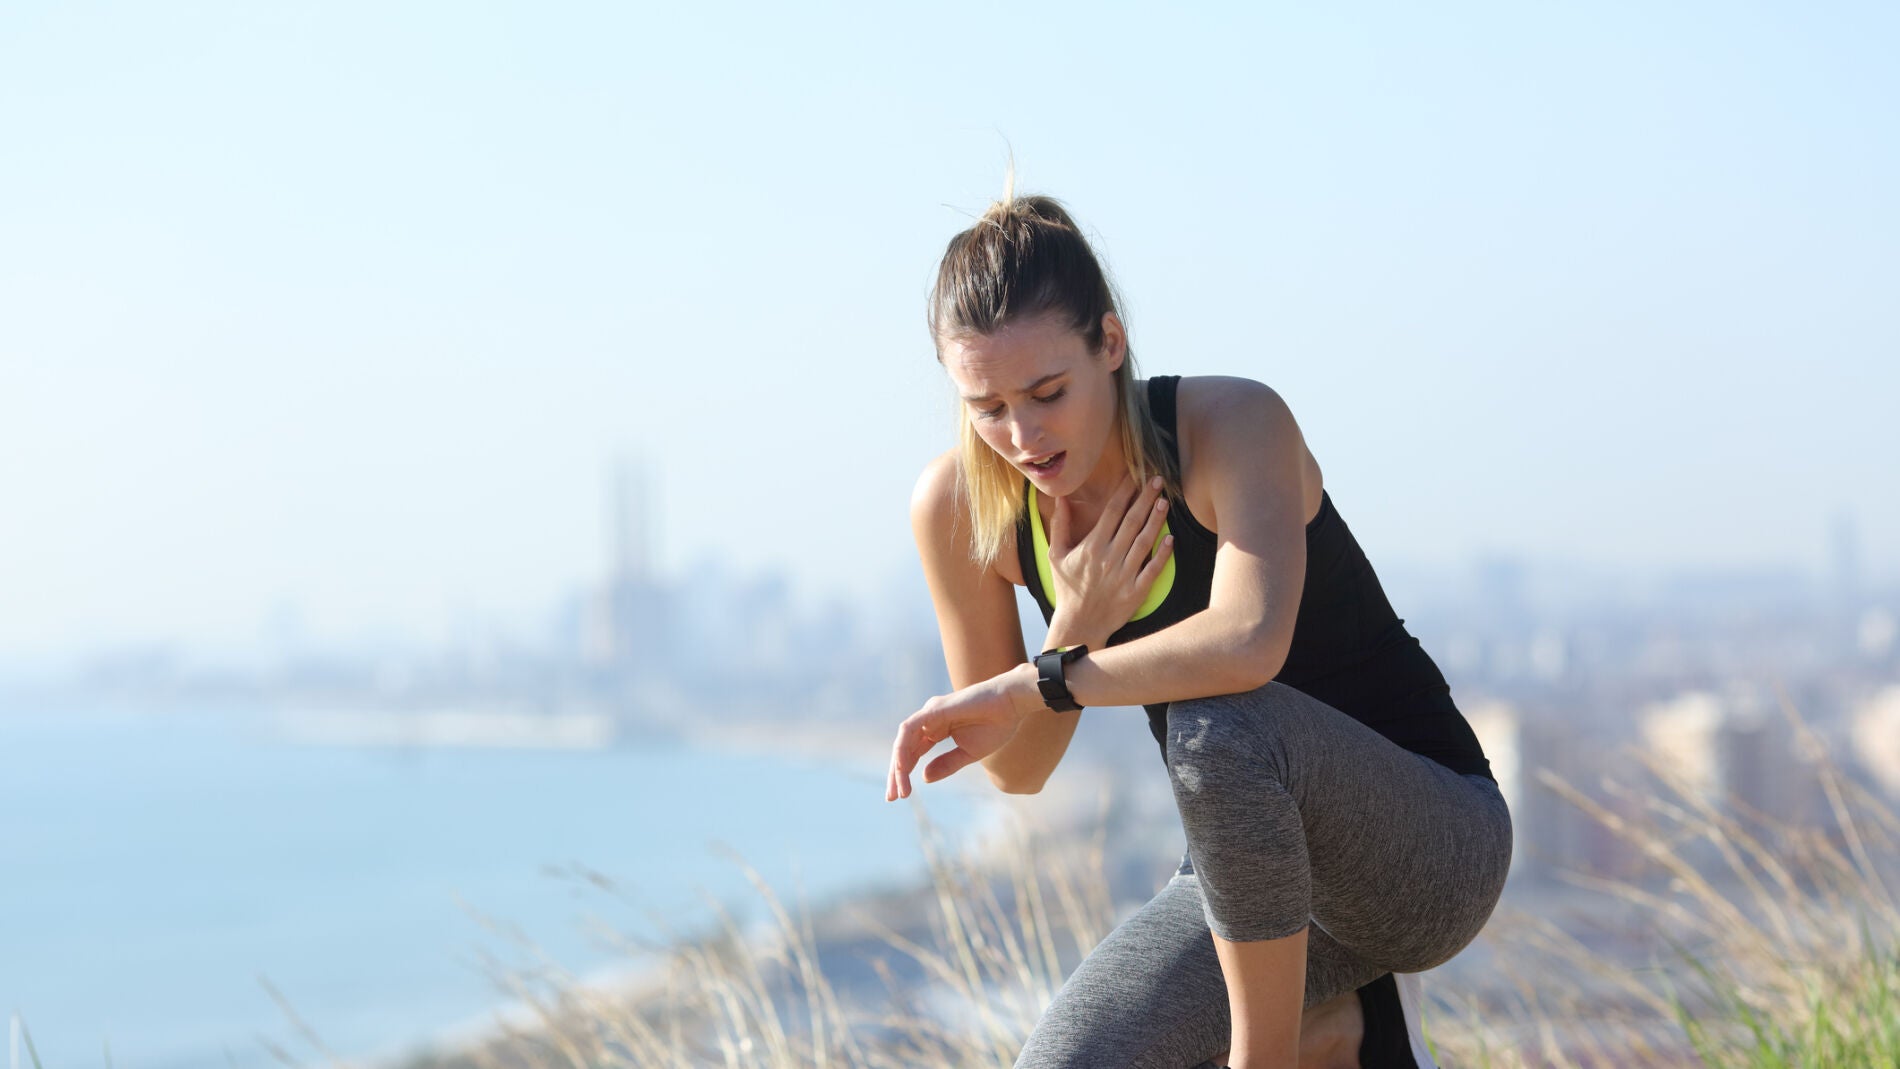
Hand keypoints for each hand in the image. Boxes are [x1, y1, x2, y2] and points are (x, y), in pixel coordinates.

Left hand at [886, 664, 1041, 799]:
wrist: (1011, 704)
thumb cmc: (995, 725)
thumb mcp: (968, 753)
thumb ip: (946, 764)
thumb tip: (924, 778)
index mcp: (936, 730)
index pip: (912, 754)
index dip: (904, 774)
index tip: (901, 796)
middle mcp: (928, 721)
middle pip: (904, 749)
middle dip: (897, 773)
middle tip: (892, 797)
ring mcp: (929, 714)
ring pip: (904, 740)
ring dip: (899, 766)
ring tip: (899, 789)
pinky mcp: (934, 710)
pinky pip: (910, 729)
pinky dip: (904, 747)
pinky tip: (902, 767)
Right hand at [1047, 474, 1175, 644]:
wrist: (1078, 625)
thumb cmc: (1067, 588)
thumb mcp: (1056, 555)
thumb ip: (1060, 525)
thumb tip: (1061, 498)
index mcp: (1091, 547)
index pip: (1112, 512)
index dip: (1125, 492)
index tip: (1135, 476)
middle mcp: (1108, 558)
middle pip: (1131, 522)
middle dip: (1145, 498)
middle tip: (1157, 480)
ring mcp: (1123, 575)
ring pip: (1143, 542)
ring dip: (1156, 520)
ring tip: (1165, 501)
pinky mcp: (1135, 592)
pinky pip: (1152, 570)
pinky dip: (1162, 555)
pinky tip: (1170, 539)